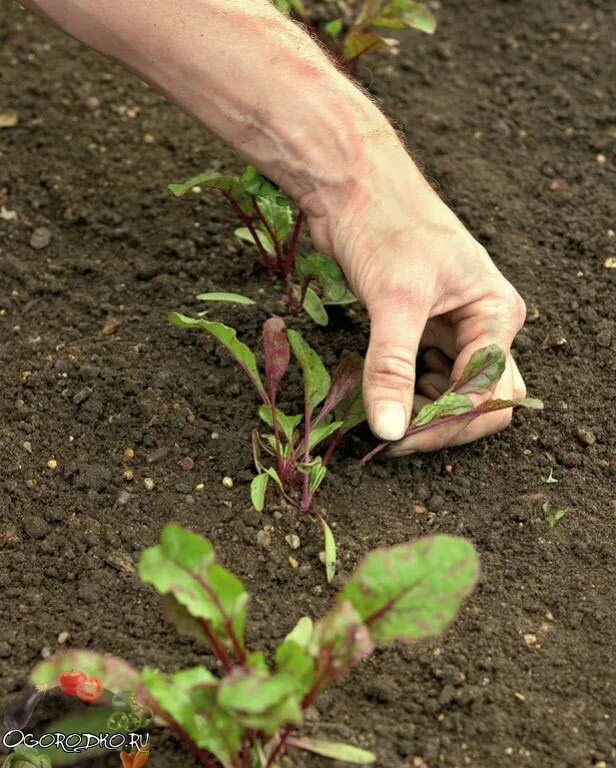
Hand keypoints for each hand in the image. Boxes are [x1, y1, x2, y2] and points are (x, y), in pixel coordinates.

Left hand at [309, 144, 526, 454]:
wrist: (352, 184)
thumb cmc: (385, 225)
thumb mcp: (394, 300)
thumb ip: (392, 367)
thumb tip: (388, 430)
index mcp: (496, 314)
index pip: (489, 394)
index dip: (447, 423)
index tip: (397, 439)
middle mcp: (483, 325)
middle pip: (483, 401)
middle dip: (443, 424)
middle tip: (393, 437)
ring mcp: (453, 327)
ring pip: (452, 392)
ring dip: (422, 412)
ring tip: (381, 415)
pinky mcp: (422, 327)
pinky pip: (425, 376)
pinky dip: (405, 393)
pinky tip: (379, 394)